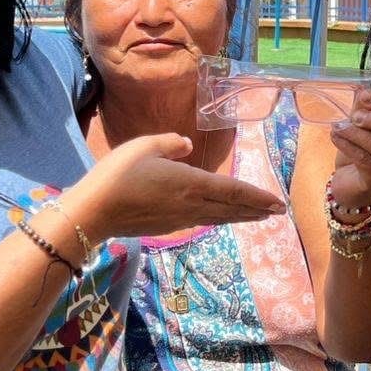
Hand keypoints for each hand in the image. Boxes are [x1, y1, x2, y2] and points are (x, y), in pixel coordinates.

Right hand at [70, 133, 286, 241]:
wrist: (93, 212)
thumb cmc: (117, 175)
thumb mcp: (144, 146)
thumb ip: (171, 143)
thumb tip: (188, 145)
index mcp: (191, 184)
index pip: (233, 191)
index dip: (257, 197)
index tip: (278, 203)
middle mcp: (191, 205)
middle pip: (231, 209)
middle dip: (256, 210)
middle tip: (277, 212)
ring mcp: (179, 219)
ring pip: (218, 218)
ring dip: (240, 216)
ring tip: (257, 216)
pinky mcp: (166, 227)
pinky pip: (202, 222)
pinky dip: (219, 219)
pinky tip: (219, 218)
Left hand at [328, 90, 370, 209]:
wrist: (350, 186)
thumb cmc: (359, 154)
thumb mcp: (360, 130)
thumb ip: (362, 112)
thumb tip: (361, 92)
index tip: (363, 96)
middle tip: (354, 116)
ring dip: (355, 133)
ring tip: (337, 127)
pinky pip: (364, 160)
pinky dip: (348, 146)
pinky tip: (335, 137)